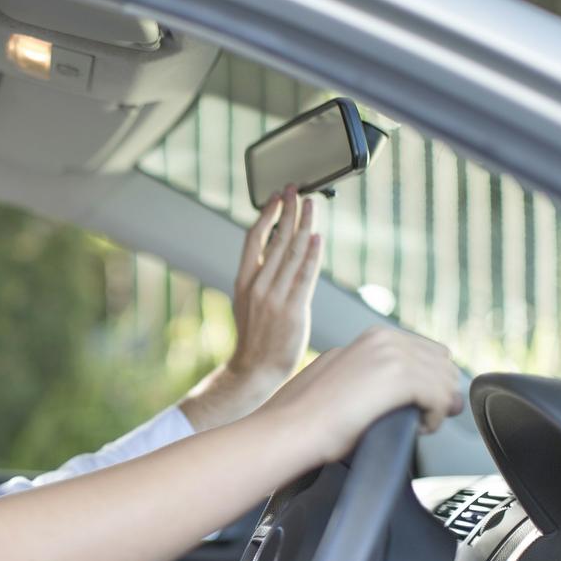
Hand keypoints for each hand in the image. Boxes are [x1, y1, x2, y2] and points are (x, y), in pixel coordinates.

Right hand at [178, 186, 321, 430]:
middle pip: (276, 240)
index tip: (277, 197)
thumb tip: (279, 249)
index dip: (267, 215)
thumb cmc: (256, 336)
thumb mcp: (248, 301)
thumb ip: (262, 276)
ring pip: (291, 253)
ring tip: (311, 205)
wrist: (255, 369)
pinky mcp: (293, 310)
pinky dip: (310, 255)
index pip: (254, 239)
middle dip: (289, 212)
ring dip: (303, 225)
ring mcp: (274, 298)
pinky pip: (303, 276)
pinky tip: (316, 238)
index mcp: (244, 281)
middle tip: (298, 191)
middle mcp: (258, 286)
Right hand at [259, 326, 464, 465]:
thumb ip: (375, 374)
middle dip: (440, 392)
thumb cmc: (309, 415)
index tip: (421, 405)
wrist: (293, 426)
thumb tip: (407, 389)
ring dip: (437, 406)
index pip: (427, 351)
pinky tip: (416, 429)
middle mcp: (385, 339)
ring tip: (417, 425)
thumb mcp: (344, 379)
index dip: (431, 381)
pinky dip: (434, 419)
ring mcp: (393, 355)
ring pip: (446, 381)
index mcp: (373, 337)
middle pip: (443, 363)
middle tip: (424, 417)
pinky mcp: (400, 377)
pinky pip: (440, 398)